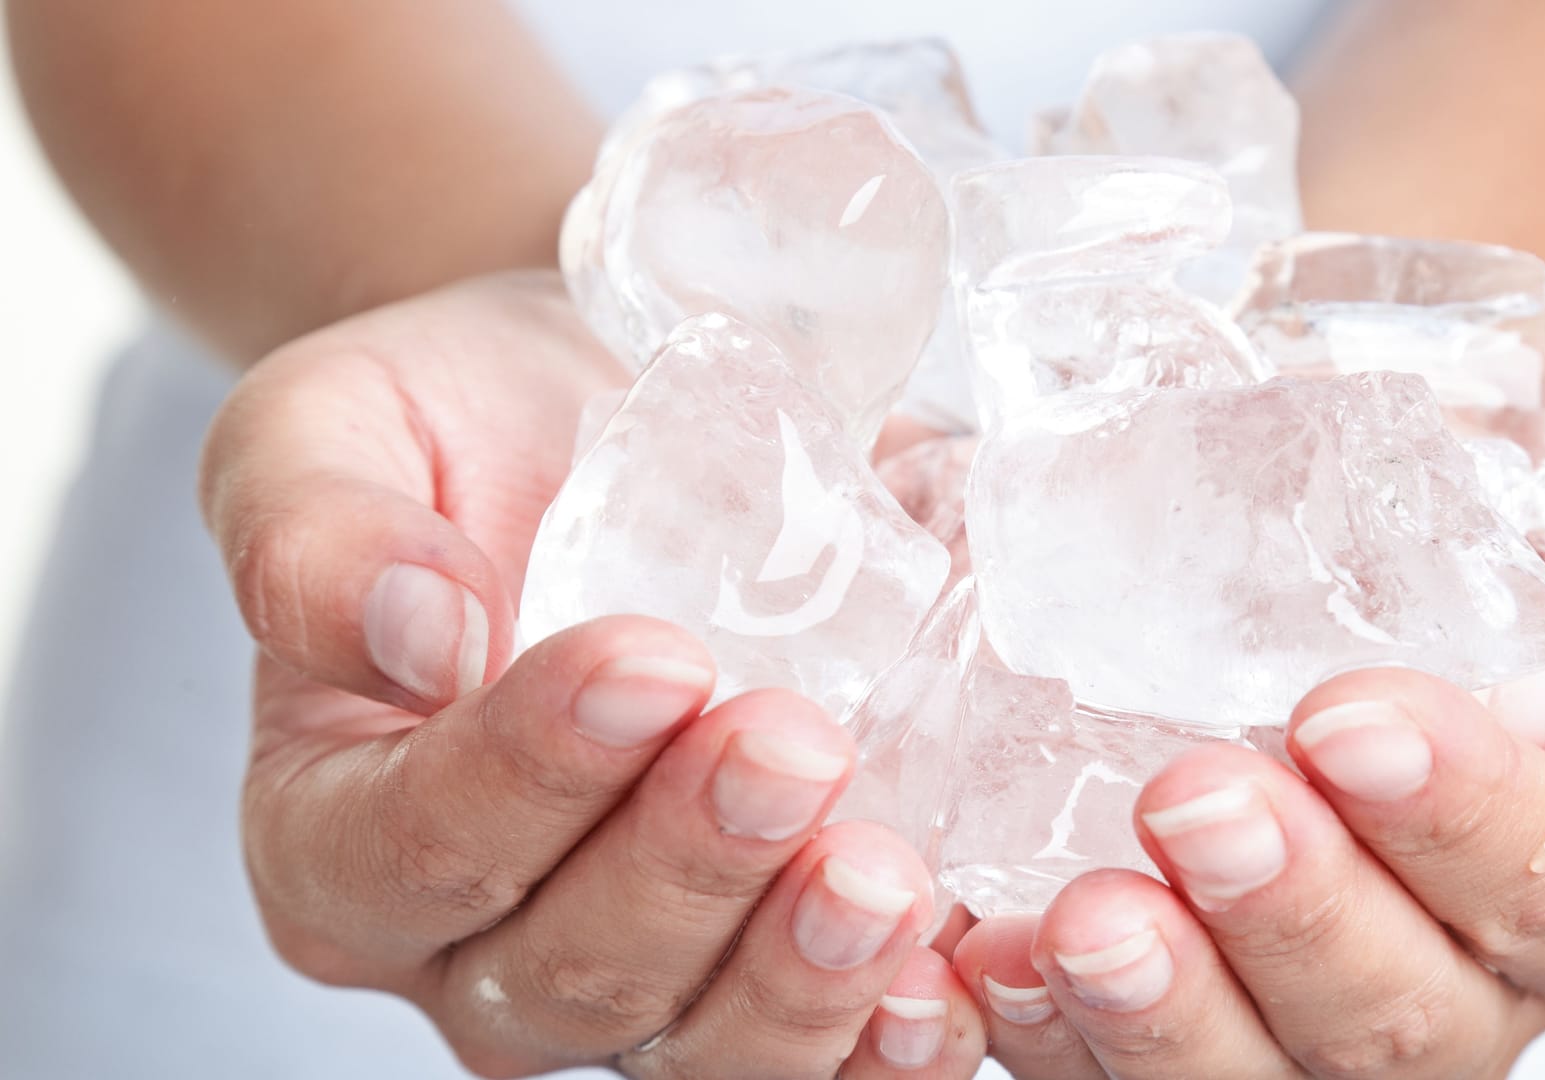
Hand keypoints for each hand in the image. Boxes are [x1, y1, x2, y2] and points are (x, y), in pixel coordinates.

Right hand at [201, 271, 985, 1076]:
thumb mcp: (335, 428)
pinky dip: (892, 1029)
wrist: (602, 422)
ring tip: (882, 872)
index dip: (530, 773)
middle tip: (792, 748)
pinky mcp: (769, 961)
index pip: (413, 847)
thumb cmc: (456, 428)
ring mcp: (637, 975)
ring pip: (703, 1045)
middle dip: (688, 869)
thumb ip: (318, 533)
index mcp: (336, 829)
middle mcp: (477, 939)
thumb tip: (413, 638)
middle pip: (569, 970)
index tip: (650, 660)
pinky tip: (953, 971)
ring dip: (799, 973)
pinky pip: (825, 1047)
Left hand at [951, 351, 1544, 1076]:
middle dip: (1300, 918)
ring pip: (1267, 1075)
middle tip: (1195, 801)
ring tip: (1088, 917)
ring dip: (1173, 1009)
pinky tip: (993, 950)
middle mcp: (1470, 970)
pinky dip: (1050, 1024)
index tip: (1349, 718)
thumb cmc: (1499, 503)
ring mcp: (1313, 1008)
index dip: (1478, 823)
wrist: (1343, 488)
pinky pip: (1115, 1068)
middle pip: (1415, 1019)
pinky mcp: (1185, 1012)